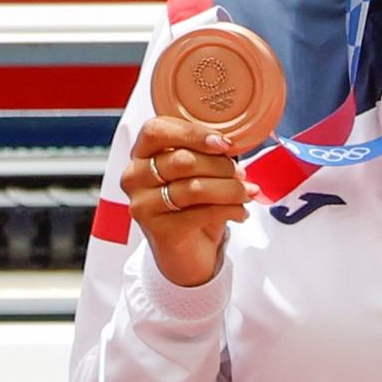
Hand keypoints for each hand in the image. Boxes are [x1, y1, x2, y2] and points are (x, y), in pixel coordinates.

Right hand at [120, 116, 264, 287]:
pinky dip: (229, 210)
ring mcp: (143, 205)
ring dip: (230, 189)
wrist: (187, 252)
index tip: (223, 143)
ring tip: (248, 193)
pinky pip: (202, 213)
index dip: (192, 133)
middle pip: (182, 160)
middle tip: (242, 174)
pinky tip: (241, 212)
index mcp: (141, 154)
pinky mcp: (159, 230)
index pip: (156, 130)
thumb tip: (231, 145)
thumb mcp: (197, 172)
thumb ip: (205, 153)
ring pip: (194, 188)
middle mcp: (134, 177)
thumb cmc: (192, 205)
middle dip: (221, 166)